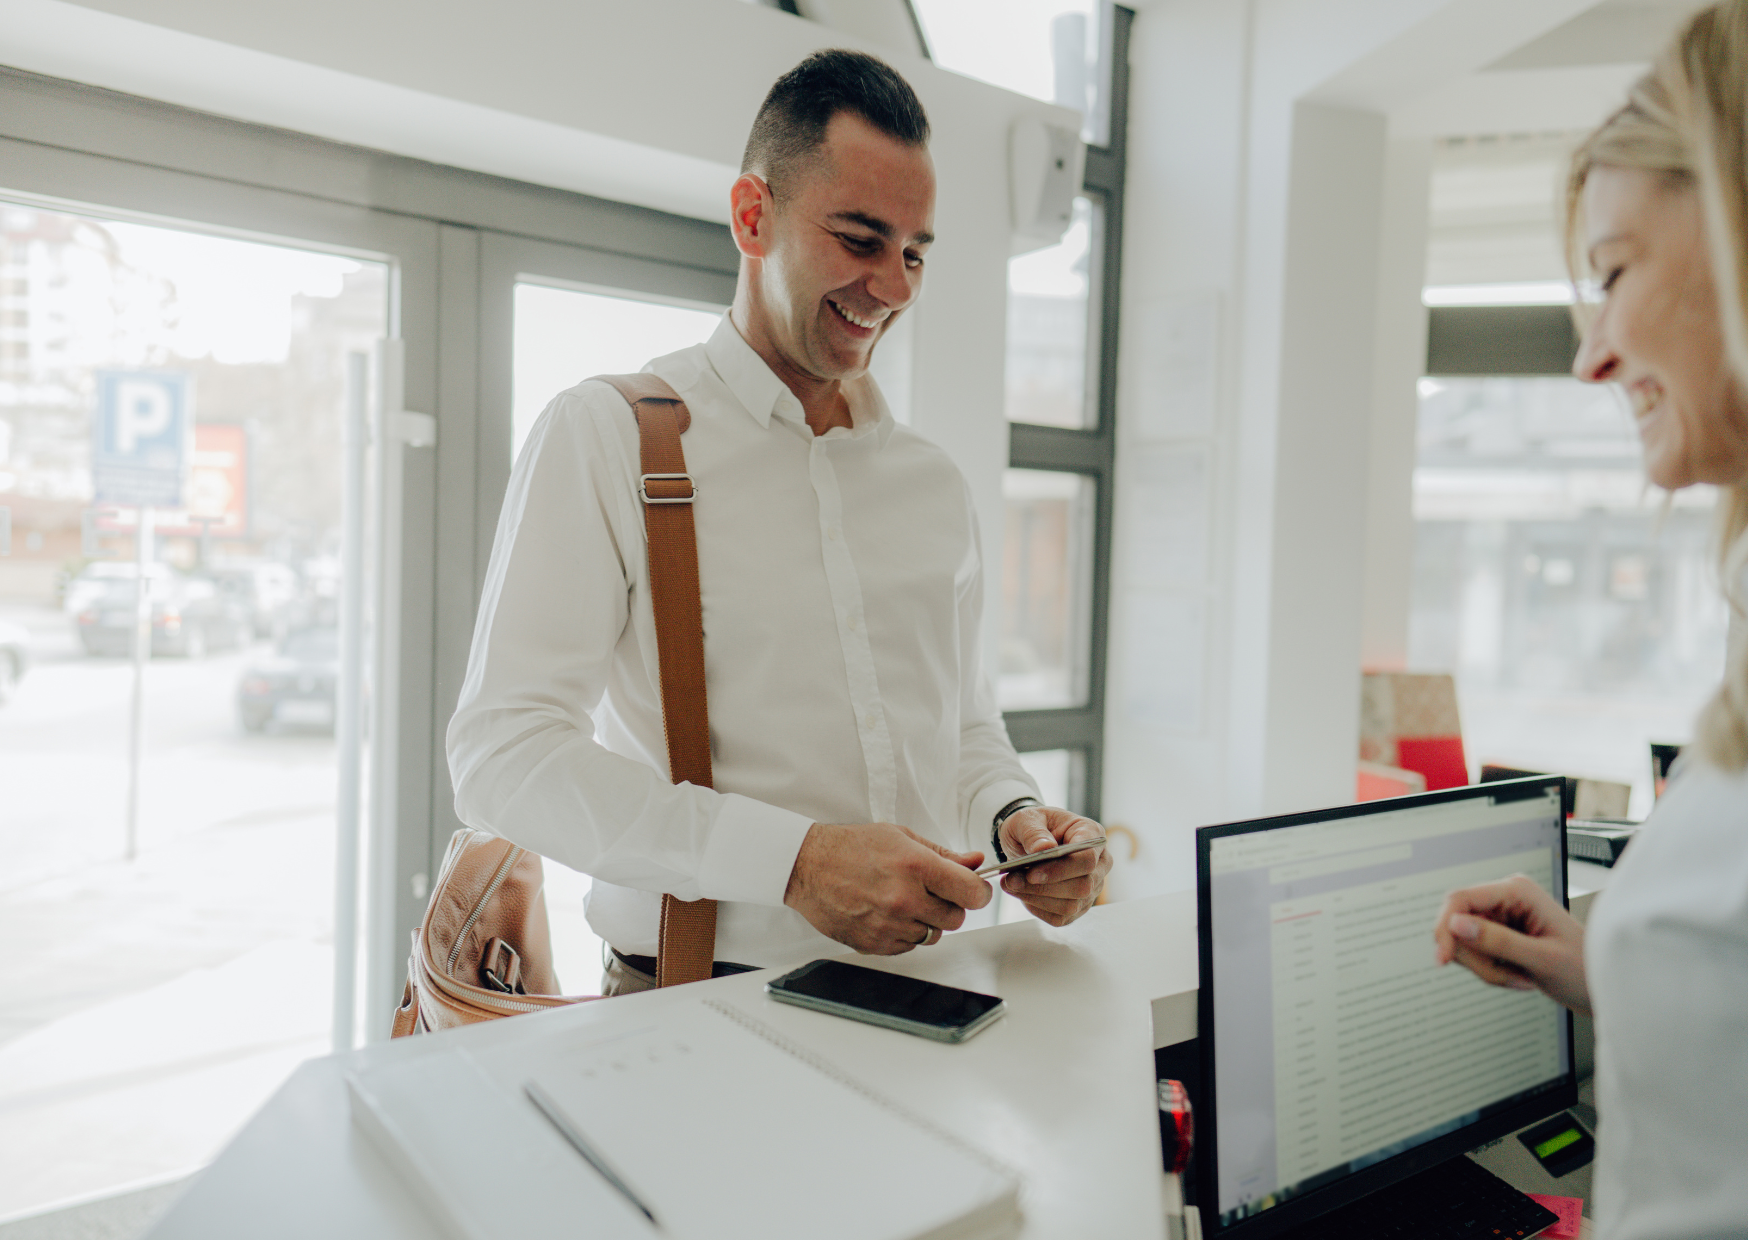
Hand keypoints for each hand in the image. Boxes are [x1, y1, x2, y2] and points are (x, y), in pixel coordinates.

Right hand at [784, 822, 991, 954]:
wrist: (808, 866)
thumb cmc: (852, 847)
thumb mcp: (902, 837)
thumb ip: (943, 855)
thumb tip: (975, 863)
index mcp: (916, 866)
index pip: (971, 893)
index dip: (979, 892)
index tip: (975, 889)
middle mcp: (905, 899)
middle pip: (956, 918)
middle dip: (950, 905)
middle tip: (931, 890)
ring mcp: (889, 925)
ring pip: (933, 935)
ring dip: (926, 920)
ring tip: (904, 899)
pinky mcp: (875, 944)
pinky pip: (909, 946)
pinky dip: (905, 933)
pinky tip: (888, 912)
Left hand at [997, 806, 1110, 927]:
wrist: (1026, 839)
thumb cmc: (1032, 825)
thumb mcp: (1027, 818)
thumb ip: (1034, 832)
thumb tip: (1043, 849)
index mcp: (1091, 834)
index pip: (1087, 859)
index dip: (1061, 870)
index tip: (1031, 873)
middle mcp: (1099, 862)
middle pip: (1083, 886)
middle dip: (1044, 887)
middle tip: (1011, 880)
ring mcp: (1092, 886)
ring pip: (1072, 905)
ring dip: (1037, 899)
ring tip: (1011, 885)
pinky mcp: (1079, 905)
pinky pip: (1061, 917)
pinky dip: (1038, 909)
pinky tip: (1022, 894)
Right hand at [1431, 874, 1590, 1014]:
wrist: (1601, 987)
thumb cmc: (1585, 969)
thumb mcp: (1542, 958)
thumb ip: (1498, 941)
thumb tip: (1456, 924)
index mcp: (1517, 891)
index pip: (1460, 899)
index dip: (1446, 928)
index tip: (1443, 958)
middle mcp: (1505, 898)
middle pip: (1458, 925)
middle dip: (1477, 958)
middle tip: (1504, 976)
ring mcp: (1500, 917)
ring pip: (1464, 943)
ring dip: (1487, 968)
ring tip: (1520, 976)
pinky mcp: (1498, 934)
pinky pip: (1475, 954)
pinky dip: (1491, 972)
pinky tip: (1518, 975)